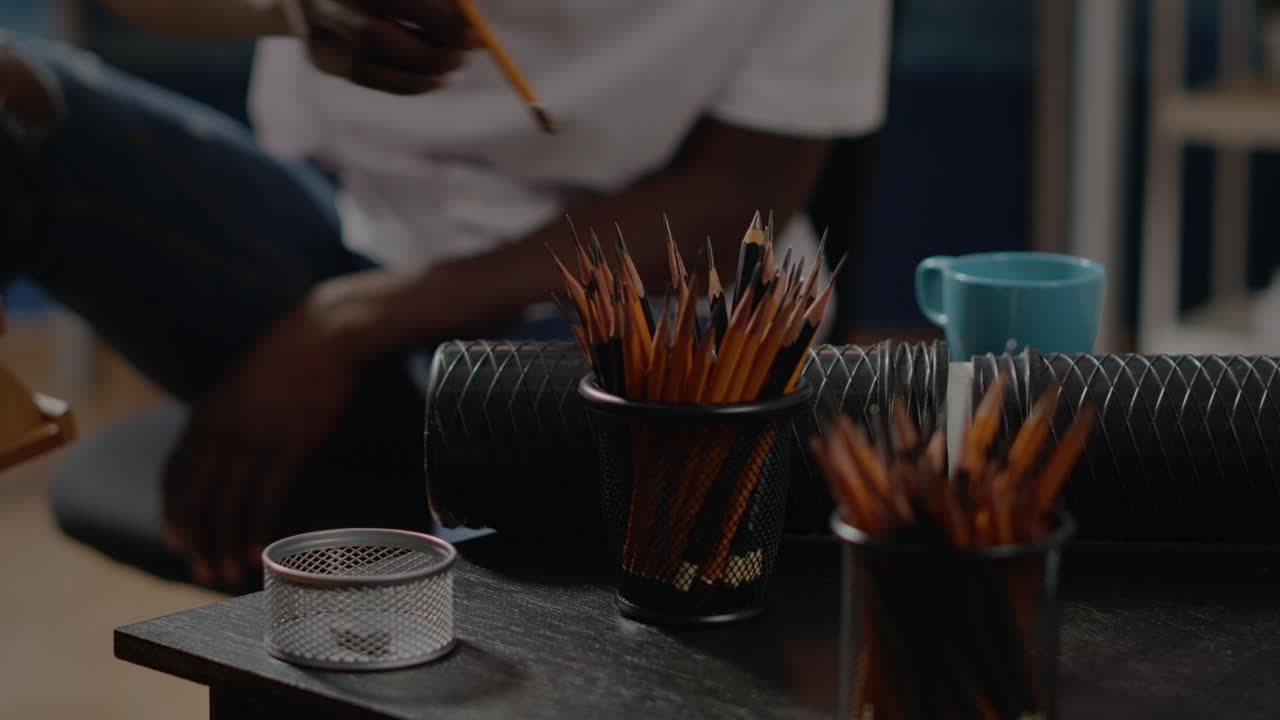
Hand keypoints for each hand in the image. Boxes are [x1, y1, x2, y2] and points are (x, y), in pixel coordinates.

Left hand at [162, 272, 398, 587]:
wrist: (323, 335)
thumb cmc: (293, 357)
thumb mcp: (244, 386)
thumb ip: (231, 417)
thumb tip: (234, 444)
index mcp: (205, 418)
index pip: (173, 478)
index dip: (172, 514)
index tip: (177, 541)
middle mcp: (220, 435)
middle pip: (194, 502)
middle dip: (195, 543)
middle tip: (203, 573)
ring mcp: (252, 443)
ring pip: (226, 509)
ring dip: (225, 547)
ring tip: (230, 573)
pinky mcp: (286, 449)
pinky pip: (264, 503)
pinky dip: (257, 533)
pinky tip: (260, 552)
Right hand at [295, 0, 479, 94]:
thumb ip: (442, 1)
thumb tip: (471, 23)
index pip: (391, 0)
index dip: (433, 16)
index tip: (468, 26)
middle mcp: (323, 4)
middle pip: (373, 37)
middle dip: (427, 52)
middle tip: (464, 55)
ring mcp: (317, 33)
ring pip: (368, 66)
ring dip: (421, 72)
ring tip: (455, 62)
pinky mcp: (322, 58)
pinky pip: (369, 78)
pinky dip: (409, 83)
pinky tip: (437, 78)